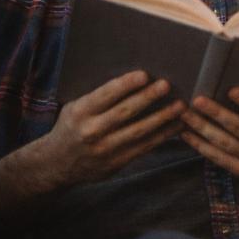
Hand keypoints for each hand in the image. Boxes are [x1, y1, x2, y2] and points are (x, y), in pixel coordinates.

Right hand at [42, 70, 184, 185]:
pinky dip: (163, 135)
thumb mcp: (76, 108)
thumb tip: (134, 78)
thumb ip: (99, 97)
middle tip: (167, 85)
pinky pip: (145, 147)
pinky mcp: (117, 163)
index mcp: (80, 112)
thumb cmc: (73, 126)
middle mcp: (92, 131)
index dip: (125, 85)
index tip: (144, 75)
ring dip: (163, 118)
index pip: (104, 96)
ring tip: (181, 105)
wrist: (57, 164)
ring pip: (139, 131)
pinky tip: (178, 125)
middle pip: (124, 113)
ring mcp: (105, 149)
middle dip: (147, 98)